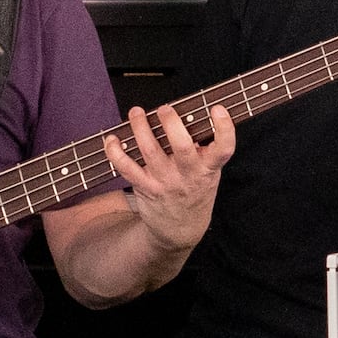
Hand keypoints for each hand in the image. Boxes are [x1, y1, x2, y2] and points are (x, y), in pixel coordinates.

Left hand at [97, 105, 235, 256]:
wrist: (180, 228)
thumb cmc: (195, 192)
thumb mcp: (209, 173)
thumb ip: (203, 149)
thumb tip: (187, 116)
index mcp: (209, 168)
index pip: (224, 148)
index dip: (224, 128)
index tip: (217, 109)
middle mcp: (188, 175)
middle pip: (182, 146)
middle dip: (172, 123)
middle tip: (165, 109)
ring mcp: (165, 181)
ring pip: (151, 151)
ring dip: (140, 128)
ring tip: (136, 112)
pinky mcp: (145, 187)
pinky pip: (126, 168)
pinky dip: (115, 152)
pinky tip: (112, 139)